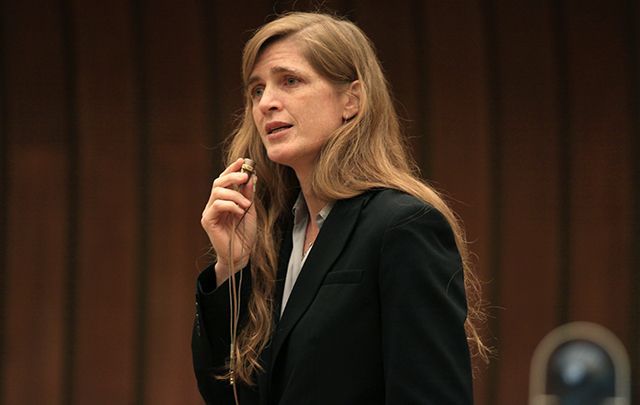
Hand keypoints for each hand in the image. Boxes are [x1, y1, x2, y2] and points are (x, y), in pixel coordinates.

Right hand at [201, 158, 256, 285]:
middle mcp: (214, 204)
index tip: (243, 160)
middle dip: (232, 176)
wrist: (243, 253)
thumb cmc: (245, 233)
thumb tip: (251, 176)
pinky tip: (239, 212)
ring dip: (235, 195)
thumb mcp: (250, 210)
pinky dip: (231, 205)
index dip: (232, 169)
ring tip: (246, 204)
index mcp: (224, 200)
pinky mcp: (208, 221)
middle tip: (245, 177)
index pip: (224, 179)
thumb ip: (248, 194)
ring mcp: (209, 212)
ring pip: (218, 192)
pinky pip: (217, 205)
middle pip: (218, 182)